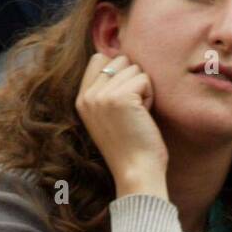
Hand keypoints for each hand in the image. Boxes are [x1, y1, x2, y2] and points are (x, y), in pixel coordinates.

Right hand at [75, 53, 168, 199]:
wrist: (136, 173)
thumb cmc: (131, 148)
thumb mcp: (108, 117)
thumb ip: (107, 91)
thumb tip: (123, 60)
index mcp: (81, 99)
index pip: (98, 59)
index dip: (120, 71)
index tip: (126, 99)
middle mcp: (88, 95)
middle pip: (120, 60)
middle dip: (133, 81)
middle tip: (134, 112)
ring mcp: (102, 95)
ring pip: (134, 68)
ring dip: (143, 90)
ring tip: (138, 116)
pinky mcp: (121, 98)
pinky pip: (145, 79)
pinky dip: (150, 96)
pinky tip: (144, 117)